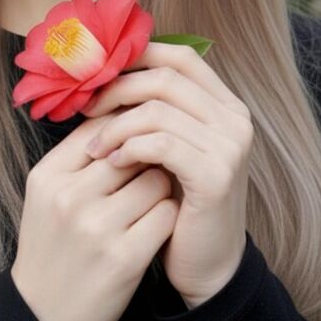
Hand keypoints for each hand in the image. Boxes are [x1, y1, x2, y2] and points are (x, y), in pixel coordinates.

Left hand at [81, 41, 253, 307]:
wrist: (206, 266)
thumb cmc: (178, 203)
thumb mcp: (168, 148)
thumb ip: (151, 111)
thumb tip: (101, 73)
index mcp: (224, 105)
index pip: (181, 56)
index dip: (137, 55)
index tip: (98, 70)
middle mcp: (234, 119)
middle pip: (165, 77)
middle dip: (117, 89)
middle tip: (86, 108)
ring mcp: (230, 146)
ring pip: (158, 110)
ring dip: (116, 125)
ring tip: (94, 147)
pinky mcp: (216, 176)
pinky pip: (162, 144)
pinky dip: (129, 148)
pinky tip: (112, 162)